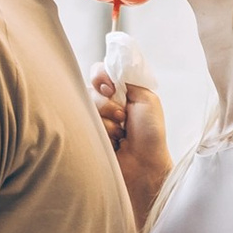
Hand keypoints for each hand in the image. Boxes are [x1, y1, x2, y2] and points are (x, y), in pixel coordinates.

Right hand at [94, 67, 171, 224]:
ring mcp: (94, 120)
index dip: (102, 77)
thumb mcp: (146, 99)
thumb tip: (110, 66)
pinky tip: (112, 143)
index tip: (112, 89)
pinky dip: (100, 132)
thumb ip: (128, 78)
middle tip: (122, 116)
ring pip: (85, 106)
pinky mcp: (86, 135)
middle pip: (89, 89)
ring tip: (120, 134)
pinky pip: (82, 123)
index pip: (100, 72)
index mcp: (121, 92)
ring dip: (106, 120)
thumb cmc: (150, 135)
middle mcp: (105, 104)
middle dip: (106, 103)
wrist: (145, 166)